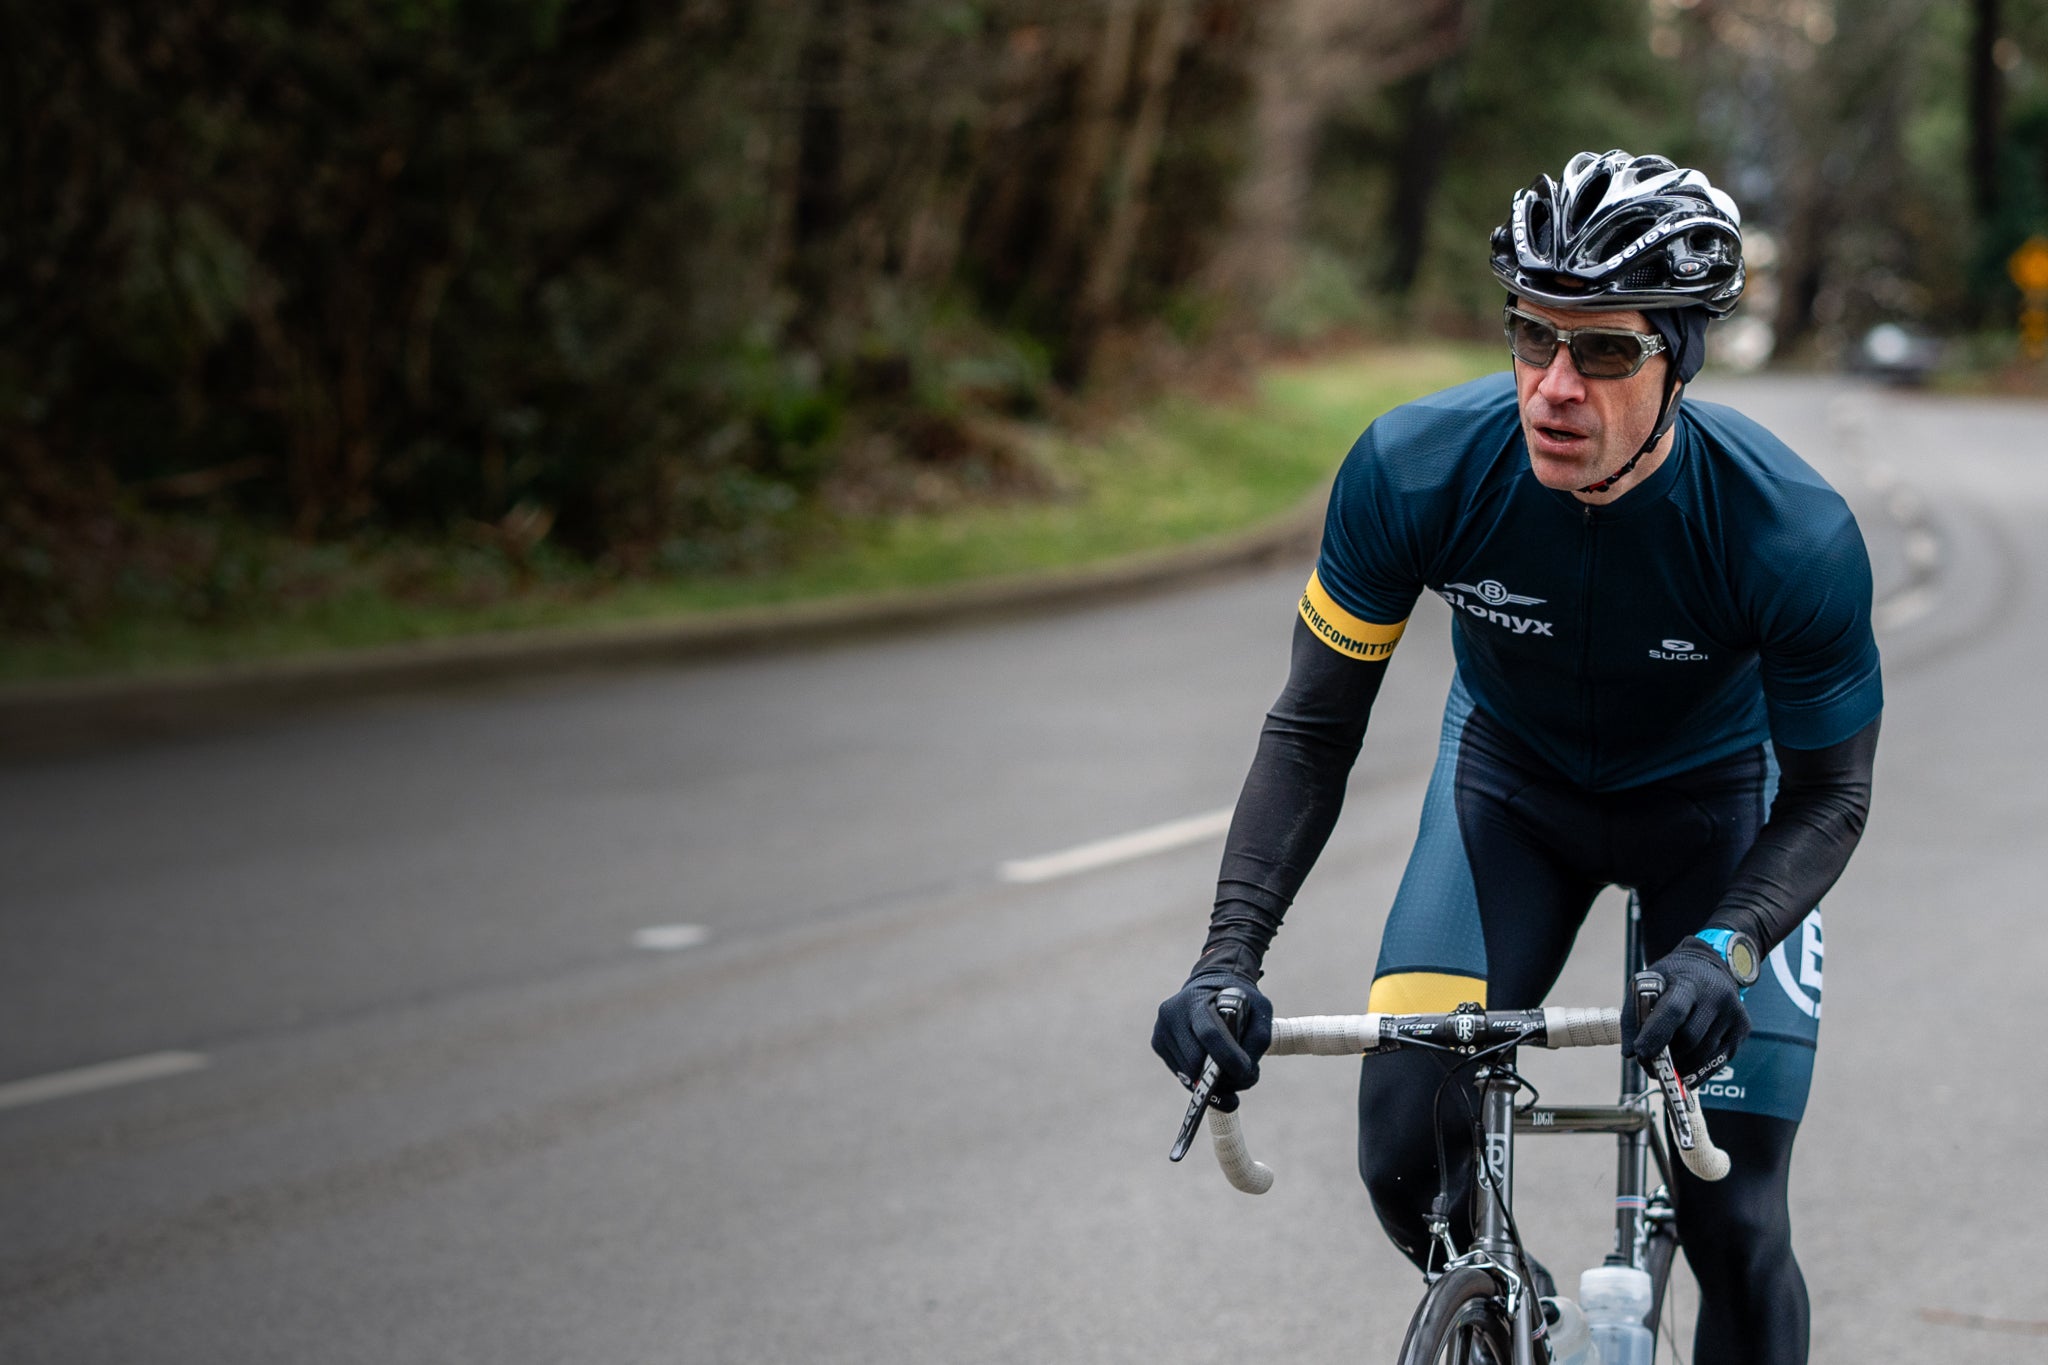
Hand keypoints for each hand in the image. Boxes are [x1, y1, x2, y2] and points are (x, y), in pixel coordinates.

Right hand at [1151, 974, 1272, 1110]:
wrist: (1209, 986)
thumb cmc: (1237, 1000)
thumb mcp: (1259, 1010)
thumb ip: (1257, 1040)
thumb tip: (1244, 1075)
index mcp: (1197, 999)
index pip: (1209, 1034)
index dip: (1228, 1058)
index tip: (1246, 1072)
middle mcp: (1173, 1013)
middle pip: (1195, 1062)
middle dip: (1222, 1078)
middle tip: (1241, 1077)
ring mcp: (1162, 1029)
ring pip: (1188, 1074)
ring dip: (1211, 1080)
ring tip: (1227, 1067)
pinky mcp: (1158, 1043)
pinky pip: (1181, 1073)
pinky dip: (1199, 1076)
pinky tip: (1209, 1061)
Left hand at [1626, 937, 1750, 1086]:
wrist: (1708, 966)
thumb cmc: (1671, 979)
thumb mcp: (1646, 984)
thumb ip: (1634, 1017)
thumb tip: (1630, 1054)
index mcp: (1688, 982)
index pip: (1674, 1011)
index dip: (1656, 1036)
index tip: (1640, 1055)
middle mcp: (1717, 997)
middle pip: (1690, 1040)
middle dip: (1666, 1058)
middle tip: (1647, 1065)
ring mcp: (1734, 1014)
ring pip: (1703, 1055)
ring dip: (1680, 1067)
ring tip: (1665, 1065)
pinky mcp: (1742, 1029)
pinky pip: (1717, 1061)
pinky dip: (1697, 1070)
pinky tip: (1683, 1068)